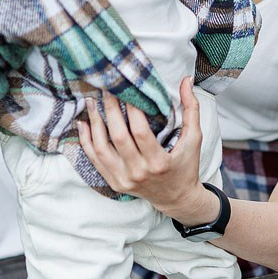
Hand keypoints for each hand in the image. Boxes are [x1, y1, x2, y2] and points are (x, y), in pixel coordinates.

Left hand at [77, 77, 212, 225]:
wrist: (177, 199)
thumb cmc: (187, 166)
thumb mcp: (194, 138)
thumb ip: (191, 108)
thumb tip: (187, 79)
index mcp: (159, 162)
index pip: (141, 131)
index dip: (132, 109)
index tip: (128, 90)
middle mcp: (139, 173)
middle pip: (118, 137)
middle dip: (110, 110)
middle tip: (106, 89)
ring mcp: (124, 179)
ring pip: (101, 149)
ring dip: (95, 123)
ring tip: (91, 102)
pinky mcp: (114, 183)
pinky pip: (95, 160)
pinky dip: (86, 141)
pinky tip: (83, 124)